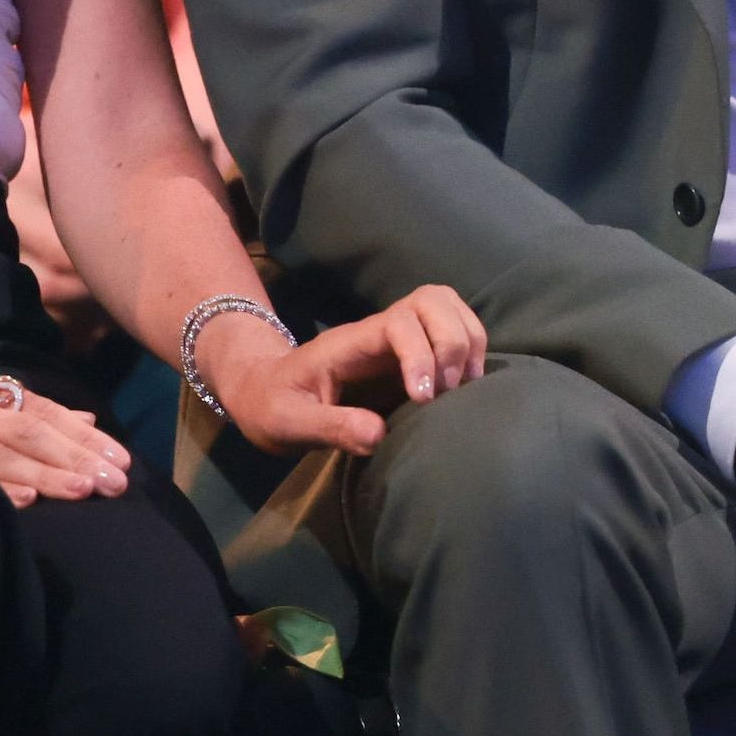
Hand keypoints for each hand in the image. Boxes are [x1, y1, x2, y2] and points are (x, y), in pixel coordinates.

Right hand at [0, 365, 131, 507]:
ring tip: (86, 491)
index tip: (122, 459)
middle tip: (118, 481)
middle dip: (78, 455)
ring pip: (5, 449)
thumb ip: (24, 405)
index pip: (43, 411)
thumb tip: (83, 416)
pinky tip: (26, 498)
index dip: (84, 435)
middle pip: (33, 428)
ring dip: (49, 471)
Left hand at [199, 285, 486, 457]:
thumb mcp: (289, 423)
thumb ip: (330, 427)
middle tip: (448, 391)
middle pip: (431, 299)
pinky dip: (470, 349)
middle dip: (452, 341)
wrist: (265, 393)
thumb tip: (378, 435)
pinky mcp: (409, 353)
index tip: (423, 399)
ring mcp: (396, 338)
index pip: (397, 323)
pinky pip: (450, 329)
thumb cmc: (274, 406)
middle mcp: (378, 331)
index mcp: (350, 342)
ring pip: (446, 306)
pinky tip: (464, 387)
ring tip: (464, 387)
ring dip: (467, 340)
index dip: (420, 354)